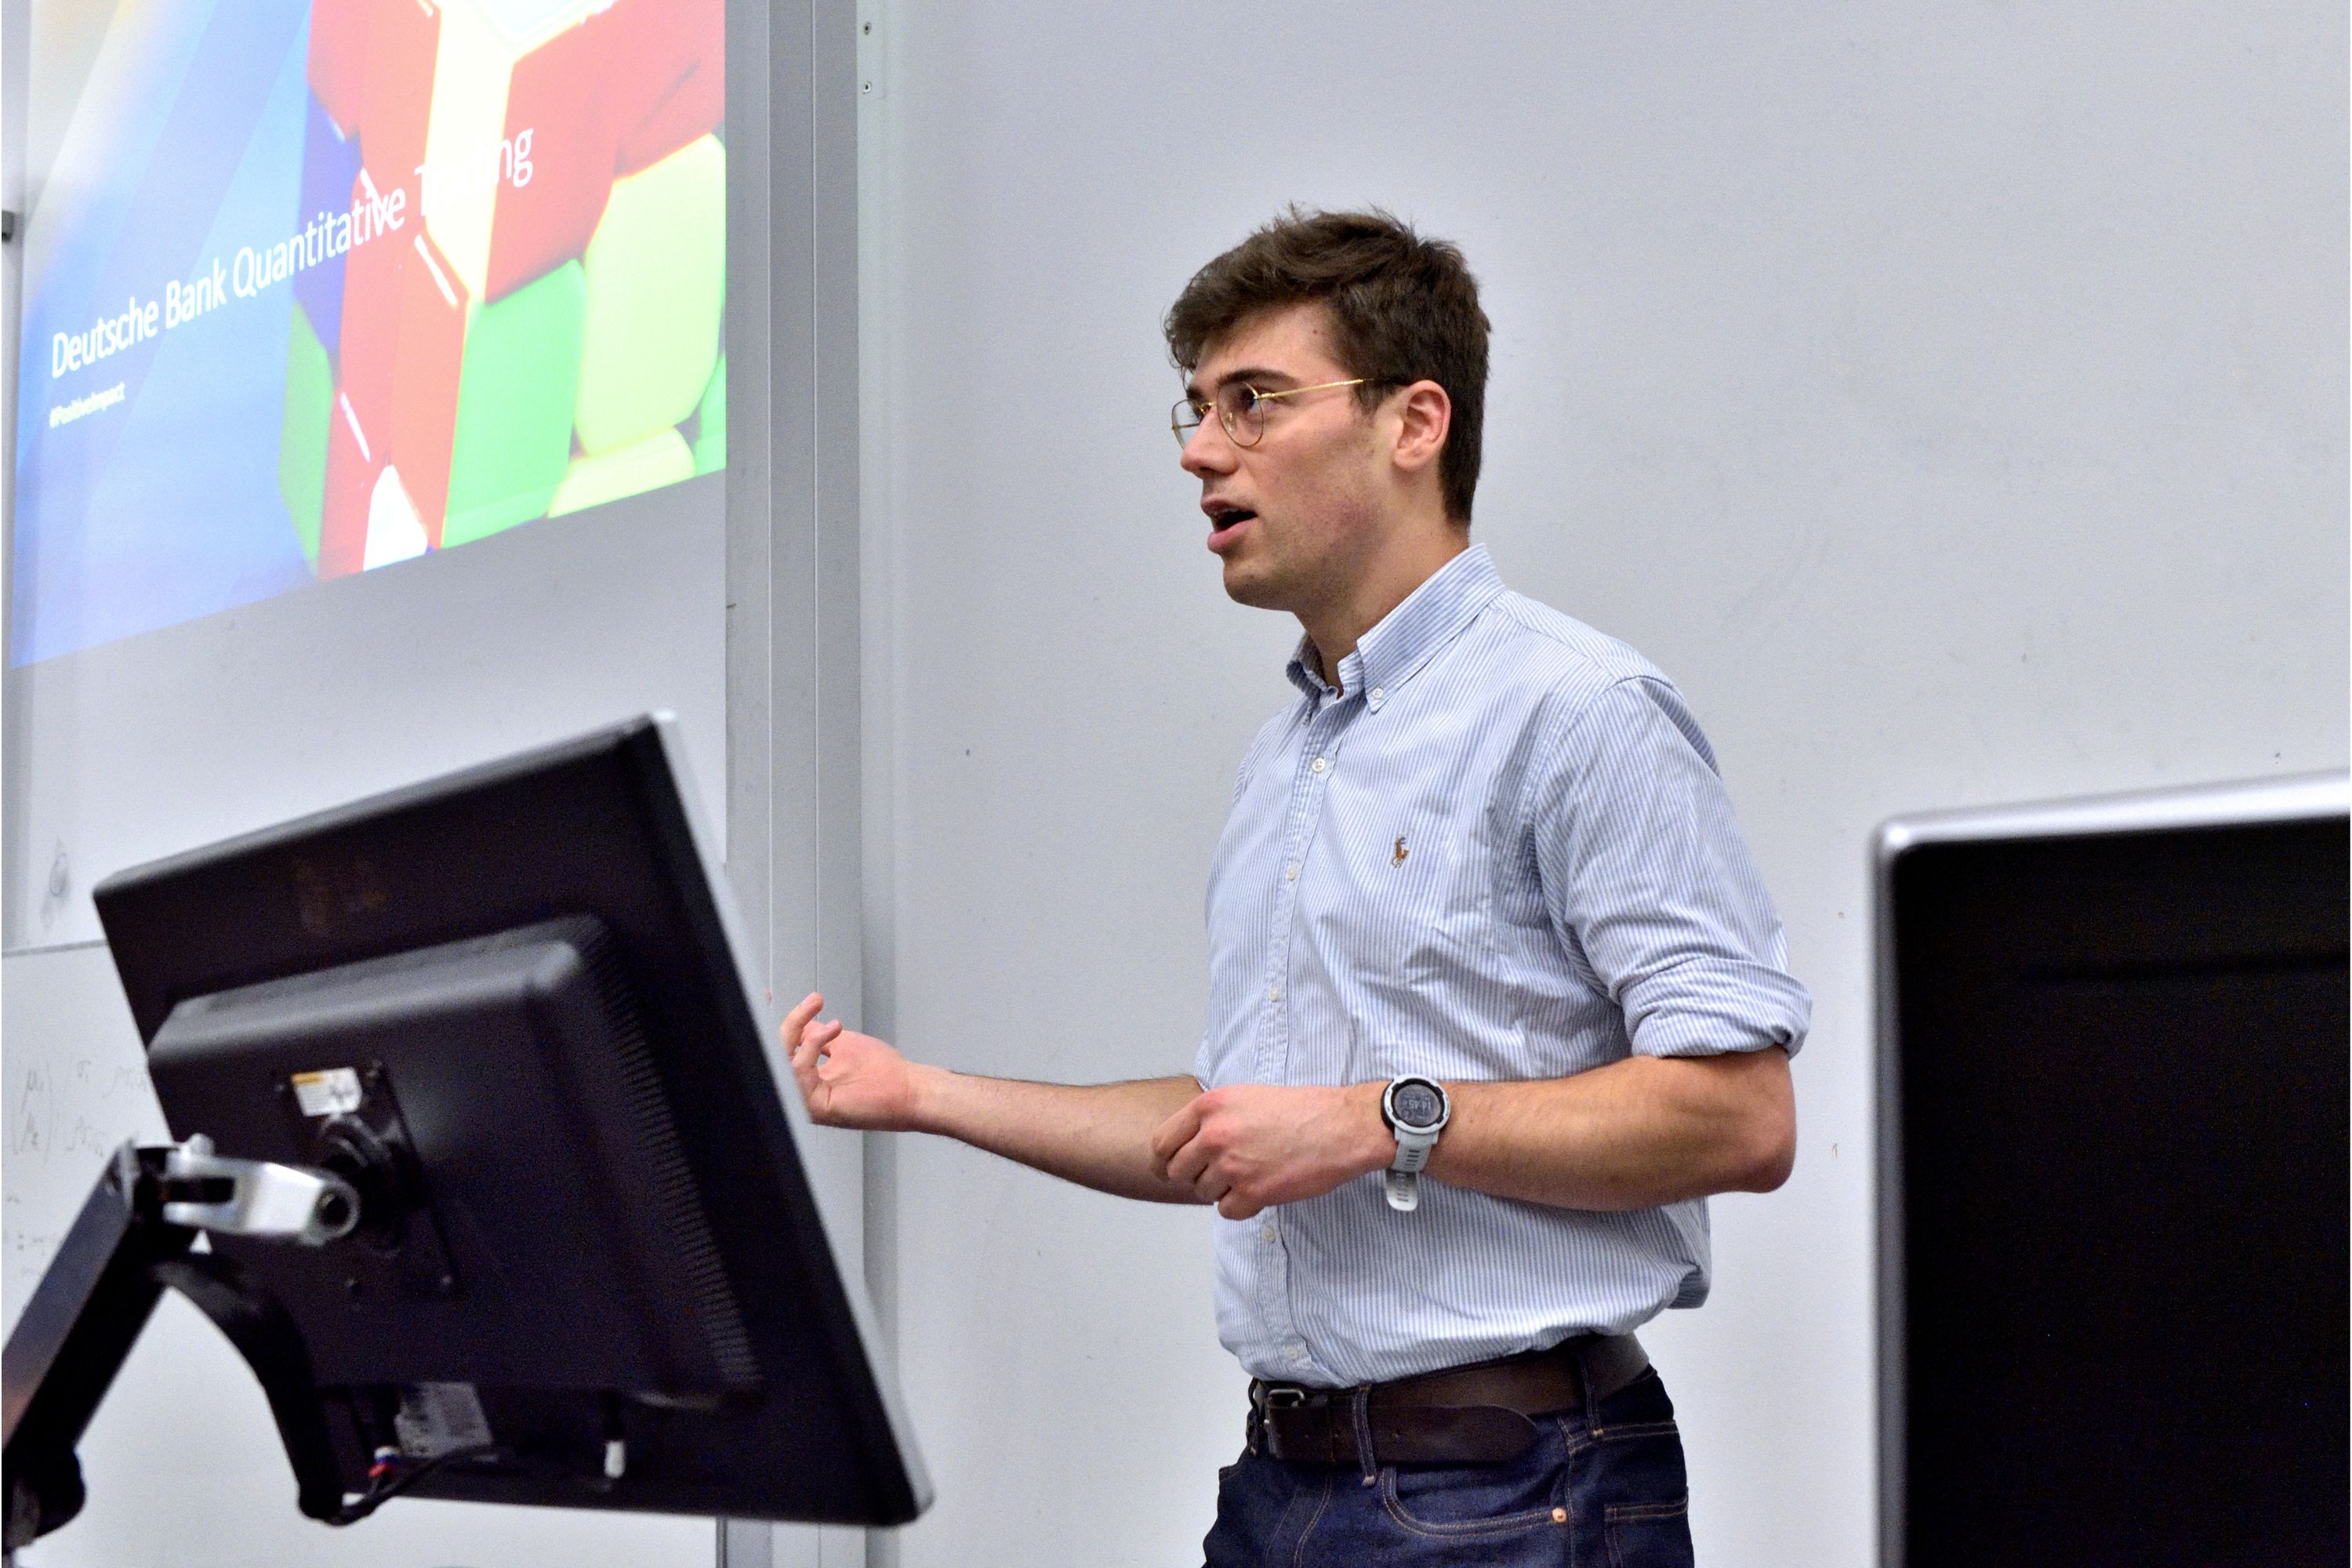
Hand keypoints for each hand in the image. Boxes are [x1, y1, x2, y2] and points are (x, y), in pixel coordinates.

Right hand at [783, 992, 920, 1130]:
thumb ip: (816, 1035)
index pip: (778, 1050)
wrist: (909, 1088)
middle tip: (811, 1002)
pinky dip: (811, 1046)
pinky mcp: (816, 1107)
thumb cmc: (884, 1073)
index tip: (766, 996)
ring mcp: (807, 1101)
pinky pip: (798, 1073)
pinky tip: (831, 1032)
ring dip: (800, 1029)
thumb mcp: (842, 1043)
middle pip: (774, 1056)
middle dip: (789, 1022)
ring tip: (829, 1017)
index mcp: (806, 1079)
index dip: (770, 1023)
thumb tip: (802, 1023)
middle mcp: (802, 1092)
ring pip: (780, 1062)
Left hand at [1149, 1082, 1391, 1218]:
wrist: (1341, 1127)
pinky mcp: (1252, 1192)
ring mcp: (1232, 1165)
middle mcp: (1215, 1135)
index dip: (1167, 1158)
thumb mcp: (1246, 1097)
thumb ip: (1213, 1118)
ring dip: (1223, 1189)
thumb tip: (1189, 1144)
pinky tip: (1262, 1188)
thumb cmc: (1302, 1110)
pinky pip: (1226, 1211)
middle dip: (1196, 1175)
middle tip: (1220, 1173)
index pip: (1162, 1142)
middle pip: (1178, 1171)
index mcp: (1210, 1106)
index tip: (1175, 1166)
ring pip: (1203, 1192)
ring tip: (1251, 1173)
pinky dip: (1241, 1206)